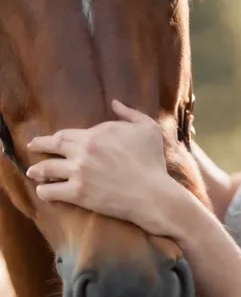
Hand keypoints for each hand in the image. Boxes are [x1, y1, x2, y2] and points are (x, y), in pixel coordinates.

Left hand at [26, 100, 190, 238]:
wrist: (151, 192)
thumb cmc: (152, 159)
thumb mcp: (147, 128)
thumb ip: (129, 113)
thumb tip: (114, 102)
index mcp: (97, 133)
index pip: (67, 133)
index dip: (55, 136)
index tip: (50, 139)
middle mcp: (84, 150)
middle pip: (53, 146)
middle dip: (39, 145)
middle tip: (31, 146)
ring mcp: (79, 172)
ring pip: (48, 169)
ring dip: (37, 169)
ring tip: (31, 171)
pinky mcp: (79, 193)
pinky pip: (52, 191)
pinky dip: (44, 191)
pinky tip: (41, 190)